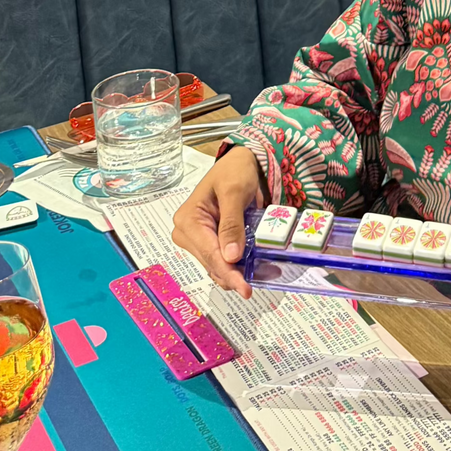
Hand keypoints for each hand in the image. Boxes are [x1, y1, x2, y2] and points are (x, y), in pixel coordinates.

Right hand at [172, 145, 266, 296]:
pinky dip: (237, 265)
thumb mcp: (235, 192)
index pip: (209, 253)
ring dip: (237, 273)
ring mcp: (198, 239)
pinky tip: (255, 268)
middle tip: (256, 285)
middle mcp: (187, 232)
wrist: (240, 161)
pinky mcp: (210, 241)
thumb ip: (232, 223)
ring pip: (217, 265)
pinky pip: (222, 258)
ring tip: (263, 275)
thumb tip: (231, 257)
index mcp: (188, 220)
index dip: (228, 272)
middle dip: (234, 275)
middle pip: (212, 262)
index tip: (245, 288)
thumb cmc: (235, 171)